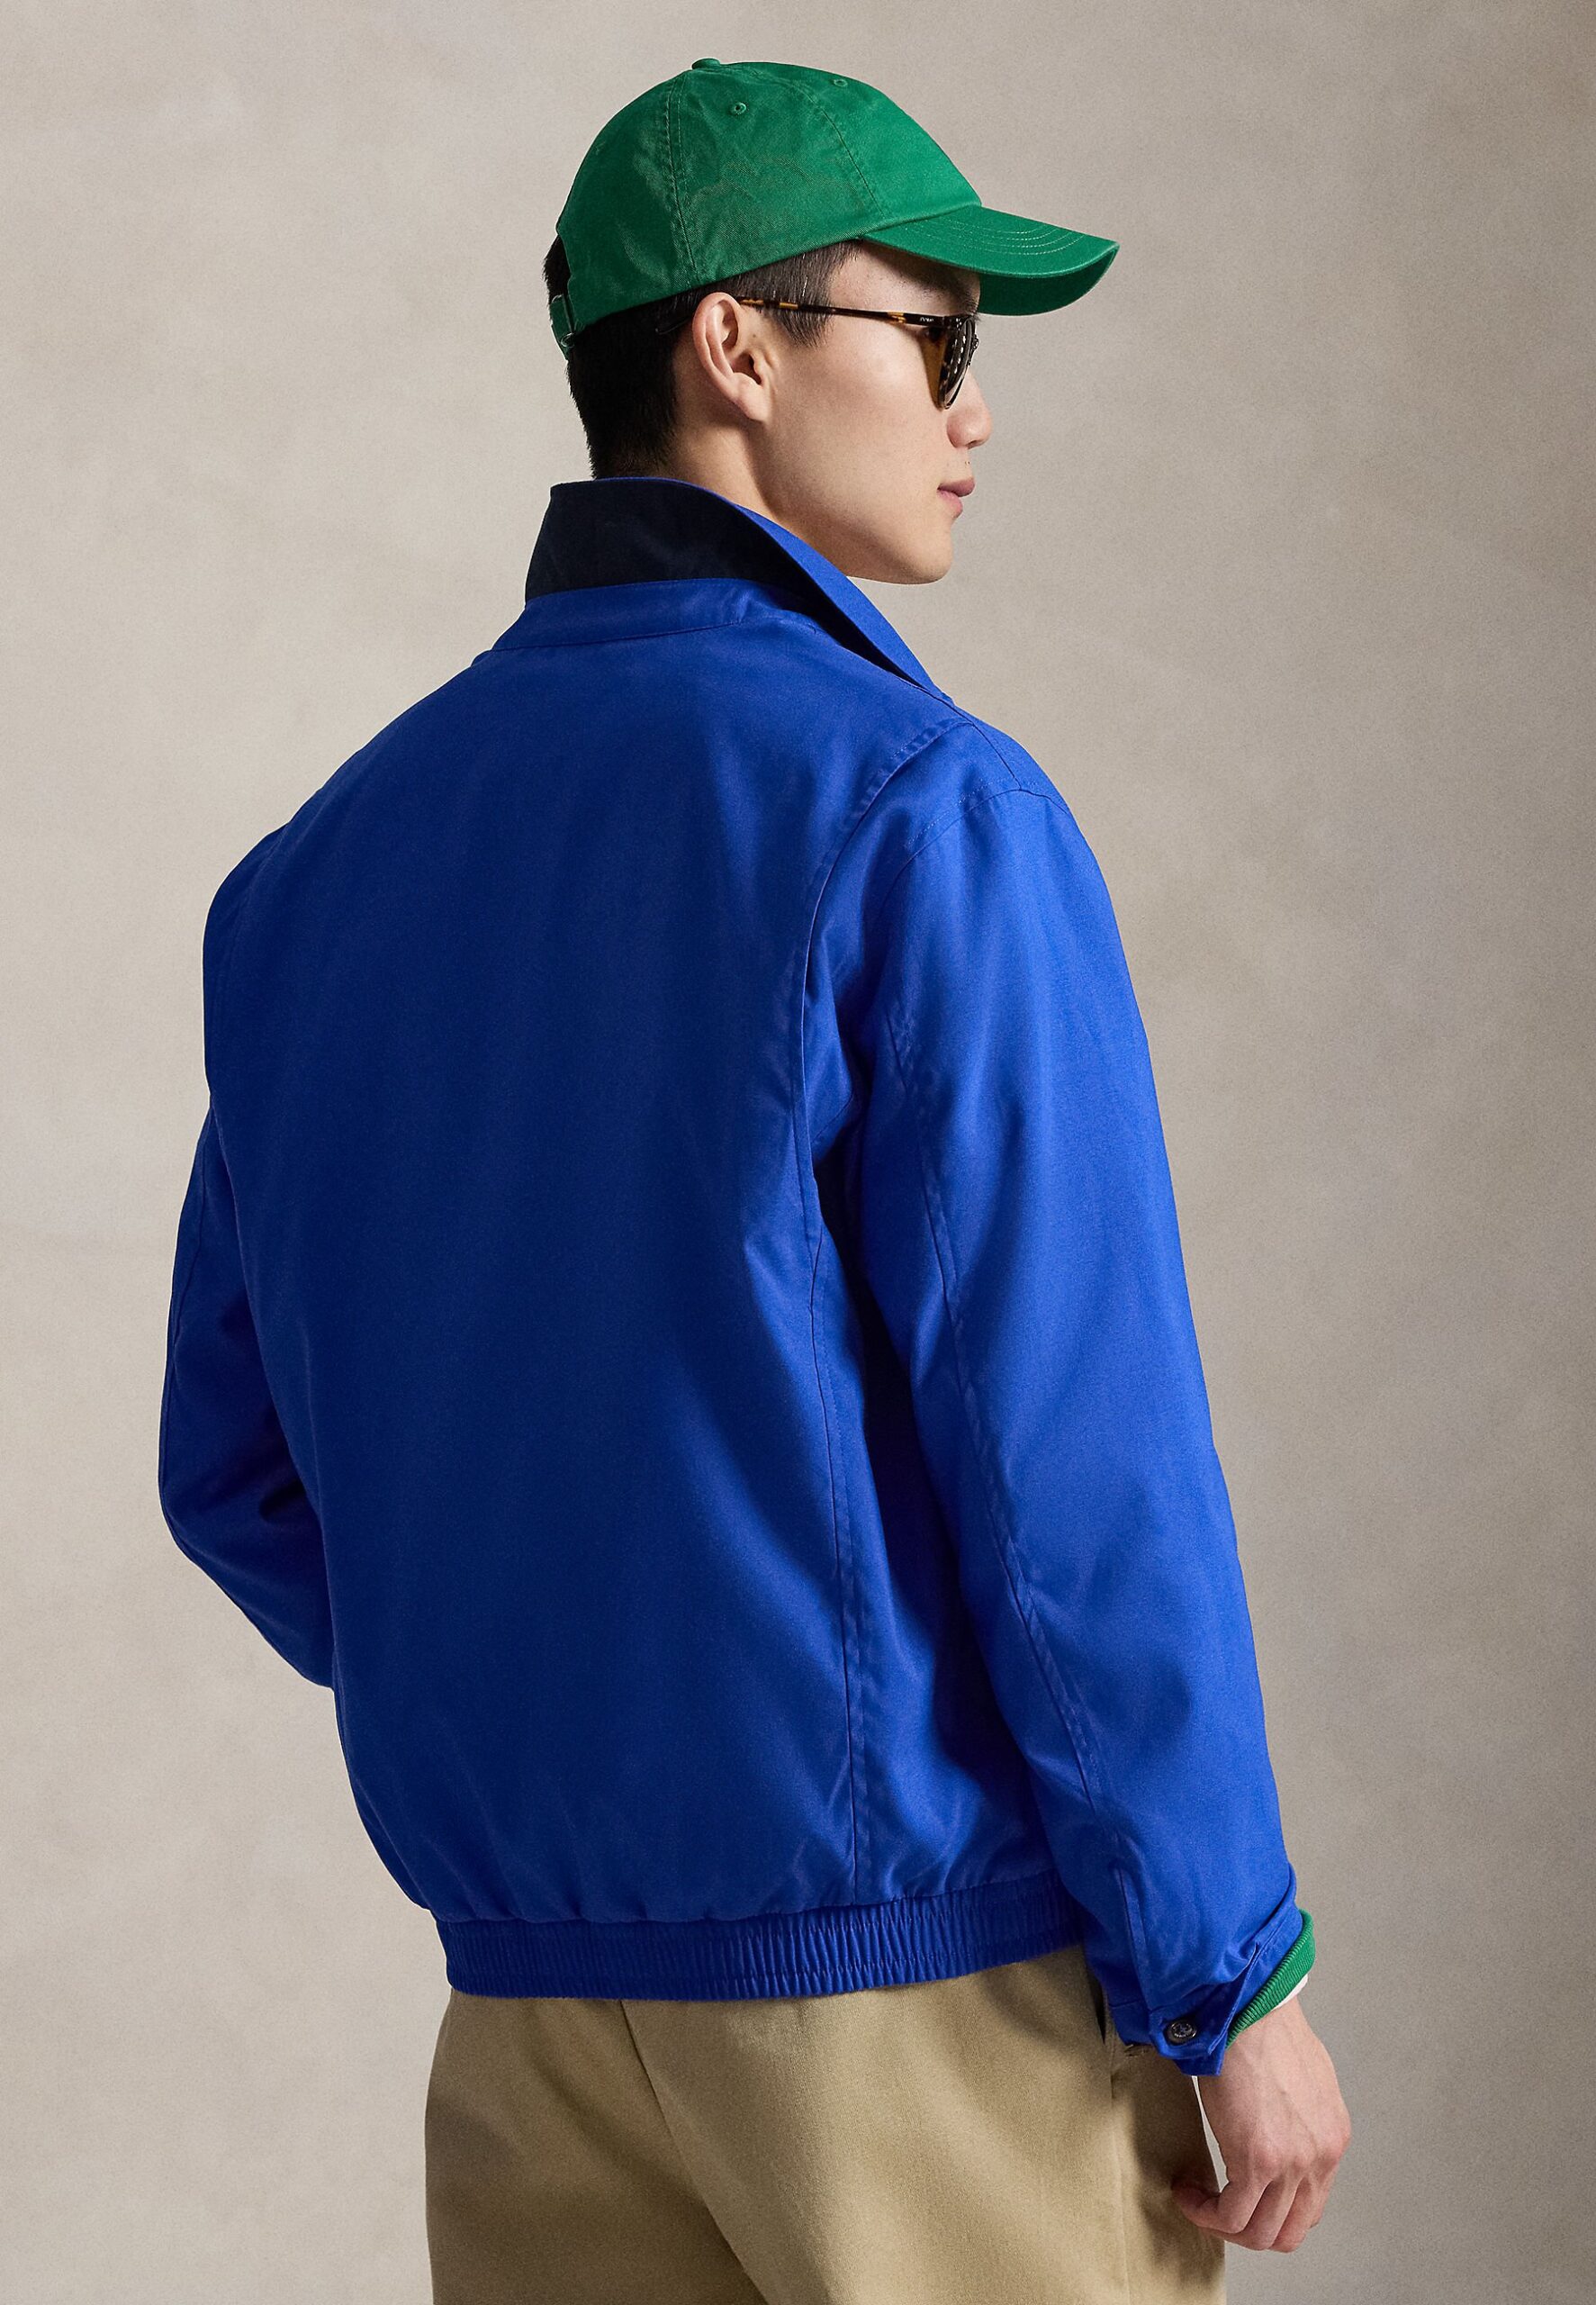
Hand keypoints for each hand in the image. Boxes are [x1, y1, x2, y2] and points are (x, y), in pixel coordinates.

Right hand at [1170, 1997, 1350, 2252]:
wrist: (1246, 2006)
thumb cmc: (1263, 2025)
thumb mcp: (1302, 2076)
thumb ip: (1297, 2113)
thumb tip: (1274, 2125)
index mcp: (1332, 2138)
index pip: (1310, 2206)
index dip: (1272, 2211)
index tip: (1241, 2196)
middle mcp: (1320, 2158)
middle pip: (1289, 2231)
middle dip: (1249, 2230)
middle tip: (1217, 2209)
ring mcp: (1292, 2164)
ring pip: (1260, 2233)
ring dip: (1223, 2225)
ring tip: (1197, 2201)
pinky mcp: (1257, 2161)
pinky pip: (1231, 2216)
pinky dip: (1206, 2214)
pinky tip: (1188, 2193)